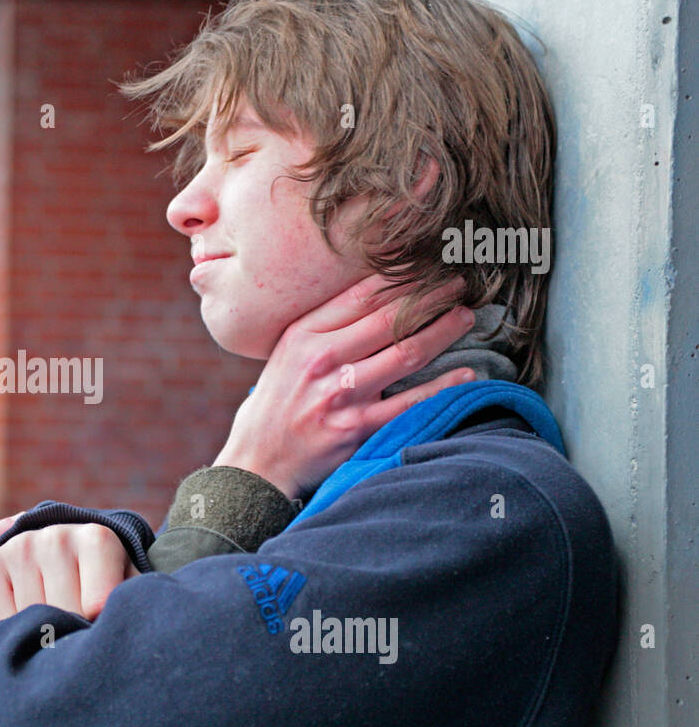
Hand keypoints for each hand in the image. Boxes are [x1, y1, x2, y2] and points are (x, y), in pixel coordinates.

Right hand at [0, 523, 139, 625]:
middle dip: (70, 632)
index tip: (99, 624)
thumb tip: (134, 617)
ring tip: (53, 619)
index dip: (97, 626)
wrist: (53, 562)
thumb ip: (136, 598)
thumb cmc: (100, 582)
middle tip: (75, 627)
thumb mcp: (126, 586)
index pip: (97, 605)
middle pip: (63, 614)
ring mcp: (20, 547)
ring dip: (41, 631)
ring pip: (31, 619)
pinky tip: (25, 618)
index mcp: (98, 539)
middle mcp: (57, 536)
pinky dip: (11, 629)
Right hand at [215, 273, 477, 499]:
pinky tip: (467, 374)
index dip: (402, 276)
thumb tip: (377, 296)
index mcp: (302, 335)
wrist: (259, 461)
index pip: (362, 295)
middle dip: (431, 296)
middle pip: (390, 317)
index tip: (428, 265)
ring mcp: (341, 395)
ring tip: (465, 316)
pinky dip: (444, 385)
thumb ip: (324, 328)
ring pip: (407, 352)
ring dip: (443, 330)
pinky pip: (412, 401)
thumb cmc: (278, 403)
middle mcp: (321, 360)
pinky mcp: (358, 428)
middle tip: (458, 284)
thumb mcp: (287, 355)